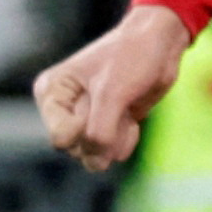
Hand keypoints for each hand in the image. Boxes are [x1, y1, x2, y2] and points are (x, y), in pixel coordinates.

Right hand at [33, 3, 190, 172]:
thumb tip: (95, 166)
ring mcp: (84, 120)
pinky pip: (113, 151)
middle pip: (78, 149)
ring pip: (96, 154)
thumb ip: (99, 132)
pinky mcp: (107, 127)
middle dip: (105, 132)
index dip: (86, 129)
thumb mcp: (112, 93)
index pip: (60, 138)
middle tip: (117, 102)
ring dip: (118, 136)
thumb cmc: (131, 57)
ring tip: (125, 107)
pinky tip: (131, 115)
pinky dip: (127, 137)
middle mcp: (62, 110)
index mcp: (51, 93)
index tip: (100, 102)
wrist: (160, 46)